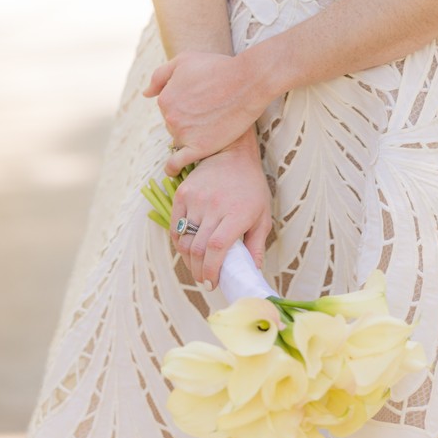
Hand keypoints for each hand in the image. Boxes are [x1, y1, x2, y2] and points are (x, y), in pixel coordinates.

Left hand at [143, 49, 269, 174]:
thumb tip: (146, 94)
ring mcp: (185, 134)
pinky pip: (178, 163)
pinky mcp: (200, 148)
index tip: (200, 98)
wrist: (247, 81)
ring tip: (210, 125)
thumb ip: (160, 76)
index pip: (169, 108)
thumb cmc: (218, 67)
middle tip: (208, 110)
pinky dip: (173, 168)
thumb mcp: (184, 60)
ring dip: (190, 135)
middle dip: (187, 118)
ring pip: (180, 140)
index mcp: (165, 99)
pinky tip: (173, 170)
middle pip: (174, 124)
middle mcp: (171, 118)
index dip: (185, 102)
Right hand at [168, 131, 272, 290]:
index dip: (211, 270)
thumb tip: (254, 273)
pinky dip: (179, 243)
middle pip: (198, 248)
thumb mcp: (262, 215)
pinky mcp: (183, 193)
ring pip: (184, 240)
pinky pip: (175, 226)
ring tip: (197, 266)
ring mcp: (196, 198)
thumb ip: (256, 245)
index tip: (212, 283)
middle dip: (199, 271)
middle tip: (205, 280)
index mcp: (236, 213)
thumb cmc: (252, 187)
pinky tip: (187, 250)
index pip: (216, 248)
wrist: (234, 154)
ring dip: (188, 260)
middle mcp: (214, 205)